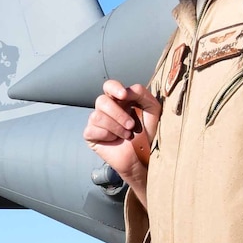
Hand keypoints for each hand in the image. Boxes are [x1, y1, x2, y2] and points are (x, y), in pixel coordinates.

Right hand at [83, 81, 158, 196]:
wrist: (142, 157)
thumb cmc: (148, 133)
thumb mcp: (152, 109)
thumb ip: (141, 94)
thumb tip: (125, 91)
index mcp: (119, 100)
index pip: (109, 86)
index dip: (114, 88)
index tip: (124, 95)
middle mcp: (106, 109)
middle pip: (102, 101)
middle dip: (118, 114)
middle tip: (131, 126)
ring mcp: (96, 122)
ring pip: (97, 116)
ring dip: (115, 127)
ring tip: (127, 135)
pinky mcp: (90, 135)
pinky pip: (92, 130)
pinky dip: (106, 135)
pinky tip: (114, 140)